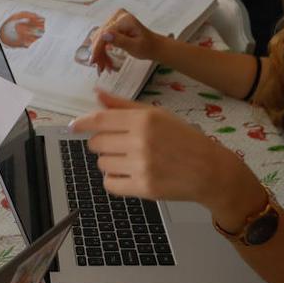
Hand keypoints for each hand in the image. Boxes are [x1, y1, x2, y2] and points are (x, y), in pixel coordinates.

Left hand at [71, 90, 243, 208]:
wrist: (210, 170)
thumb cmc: (184, 139)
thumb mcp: (158, 114)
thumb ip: (124, 106)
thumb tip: (97, 94)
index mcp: (144, 120)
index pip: (100, 120)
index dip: (82, 123)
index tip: (73, 126)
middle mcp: (141, 141)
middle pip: (97, 143)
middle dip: (103, 143)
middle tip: (120, 145)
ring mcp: (141, 166)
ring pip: (102, 164)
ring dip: (110, 162)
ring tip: (131, 160)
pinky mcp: (143, 188)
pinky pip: (110, 184)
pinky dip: (114, 179)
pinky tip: (129, 174)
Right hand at [88, 9, 162, 72]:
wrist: (153, 46)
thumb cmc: (148, 46)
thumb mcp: (135, 46)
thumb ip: (120, 40)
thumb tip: (104, 35)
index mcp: (124, 20)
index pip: (105, 33)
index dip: (97, 48)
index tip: (93, 61)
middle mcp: (118, 16)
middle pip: (100, 36)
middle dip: (98, 53)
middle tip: (100, 68)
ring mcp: (114, 20)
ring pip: (99, 39)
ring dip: (100, 54)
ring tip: (105, 67)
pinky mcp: (112, 26)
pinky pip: (102, 39)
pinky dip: (103, 51)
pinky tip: (106, 61)